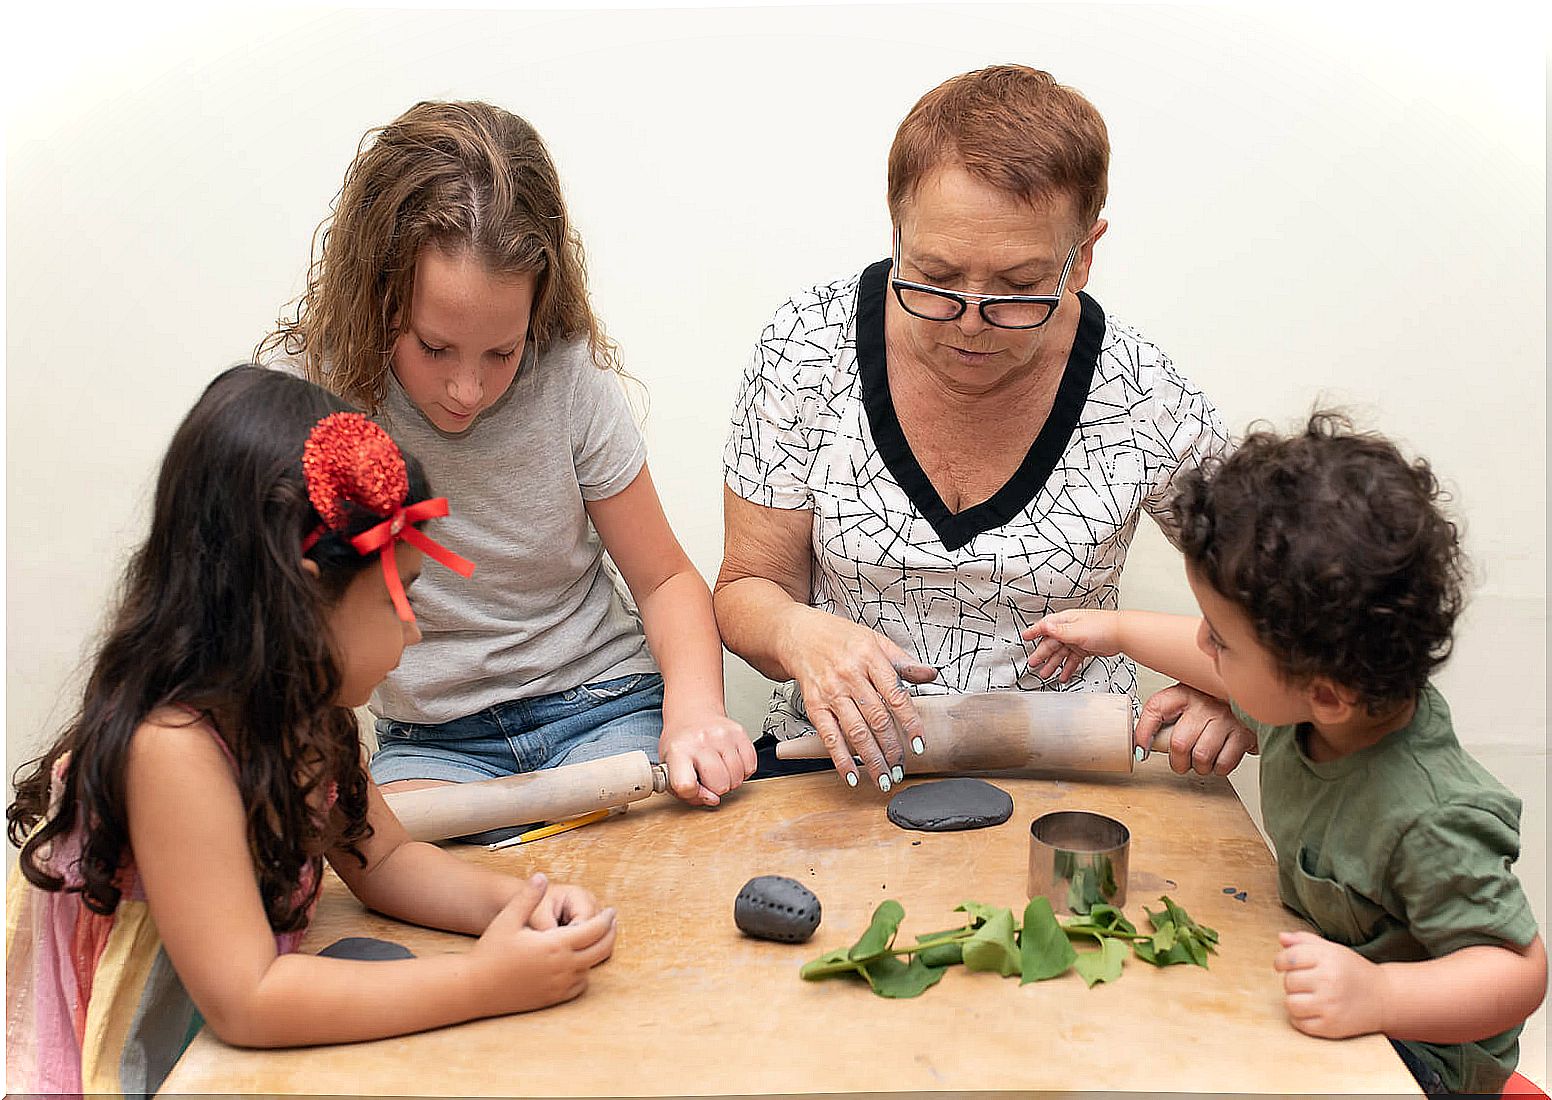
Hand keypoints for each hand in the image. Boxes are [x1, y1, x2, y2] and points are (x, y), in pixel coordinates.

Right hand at [473, 873, 616, 1014]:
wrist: (475, 988)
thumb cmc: (490, 951)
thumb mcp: (508, 919)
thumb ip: (528, 897)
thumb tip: (541, 876)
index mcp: (554, 945)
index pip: (593, 931)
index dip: (606, 920)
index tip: (611, 911)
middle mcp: (561, 967)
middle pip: (601, 950)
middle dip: (610, 935)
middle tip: (612, 923)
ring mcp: (558, 986)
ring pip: (590, 968)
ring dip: (595, 953)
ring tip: (596, 939)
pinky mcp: (553, 999)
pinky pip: (579, 986)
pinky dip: (583, 973)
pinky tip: (579, 962)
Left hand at [659, 713, 756, 806]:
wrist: (692, 714)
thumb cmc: (681, 744)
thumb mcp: (669, 768)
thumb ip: (686, 792)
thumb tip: (713, 799)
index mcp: (678, 750)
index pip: (686, 786)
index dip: (692, 793)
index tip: (692, 786)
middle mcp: (701, 740)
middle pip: (719, 785)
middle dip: (715, 788)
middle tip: (707, 777)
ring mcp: (722, 735)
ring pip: (737, 778)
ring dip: (730, 780)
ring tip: (719, 769)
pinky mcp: (739, 732)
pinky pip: (750, 767)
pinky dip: (742, 770)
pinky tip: (729, 762)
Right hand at [781, 606, 936, 791]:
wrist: (800, 634)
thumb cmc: (841, 638)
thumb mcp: (876, 641)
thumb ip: (904, 662)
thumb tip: (931, 674)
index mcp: (870, 658)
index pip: (896, 696)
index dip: (910, 723)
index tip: (919, 744)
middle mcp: (850, 676)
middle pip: (877, 719)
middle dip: (891, 749)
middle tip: (901, 769)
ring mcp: (831, 692)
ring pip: (856, 732)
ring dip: (871, 760)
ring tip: (883, 778)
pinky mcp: (814, 705)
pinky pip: (829, 737)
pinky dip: (841, 759)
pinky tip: (852, 776)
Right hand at [1021, 610, 1122, 682]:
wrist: (1123, 635)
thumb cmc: (1104, 627)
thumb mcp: (1077, 630)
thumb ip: (1059, 631)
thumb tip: (1044, 627)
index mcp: (1066, 621)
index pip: (1046, 626)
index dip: (1034, 632)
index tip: (1025, 637)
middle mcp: (1070, 629)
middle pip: (1052, 643)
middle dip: (1042, 654)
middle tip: (1033, 664)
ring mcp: (1078, 639)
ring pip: (1061, 653)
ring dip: (1053, 664)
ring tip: (1046, 674)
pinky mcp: (1086, 648)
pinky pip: (1072, 659)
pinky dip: (1068, 668)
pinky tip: (1064, 675)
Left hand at [1139, 683, 1256, 775]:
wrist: (1246, 698)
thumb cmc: (1209, 707)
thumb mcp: (1183, 705)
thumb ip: (1161, 721)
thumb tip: (1140, 748)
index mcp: (1182, 693)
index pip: (1155, 709)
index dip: (1143, 733)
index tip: (1141, 750)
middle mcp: (1203, 704)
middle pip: (1179, 744)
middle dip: (1178, 762)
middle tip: (1181, 762)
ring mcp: (1225, 718)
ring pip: (1201, 757)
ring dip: (1199, 767)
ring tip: (1201, 759)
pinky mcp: (1243, 734)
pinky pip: (1223, 763)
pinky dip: (1218, 768)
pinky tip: (1218, 758)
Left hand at [1274, 930, 1386, 1038]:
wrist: (1384, 998)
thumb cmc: (1352, 971)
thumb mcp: (1332, 950)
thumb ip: (1305, 941)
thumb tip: (1282, 938)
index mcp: (1328, 958)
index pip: (1289, 958)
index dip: (1281, 962)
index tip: (1284, 965)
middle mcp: (1329, 980)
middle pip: (1289, 981)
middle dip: (1293, 982)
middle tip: (1308, 983)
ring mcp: (1330, 1005)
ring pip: (1290, 1003)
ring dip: (1295, 1000)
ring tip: (1309, 997)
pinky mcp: (1331, 1026)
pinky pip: (1299, 1023)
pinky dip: (1301, 1018)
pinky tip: (1313, 1010)